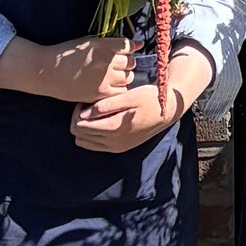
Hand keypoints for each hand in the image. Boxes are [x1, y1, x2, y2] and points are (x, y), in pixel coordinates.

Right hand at [22, 30, 138, 106]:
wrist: (47, 72)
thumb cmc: (68, 54)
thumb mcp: (90, 41)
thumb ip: (113, 43)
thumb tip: (138, 44)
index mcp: (104, 46)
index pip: (129, 46)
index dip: (128, 49)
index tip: (122, 51)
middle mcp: (107, 62)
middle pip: (131, 62)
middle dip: (126, 62)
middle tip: (113, 65)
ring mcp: (105, 78)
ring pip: (128, 77)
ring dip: (123, 75)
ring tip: (110, 75)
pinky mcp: (100, 93)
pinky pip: (121, 91)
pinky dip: (118, 88)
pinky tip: (108, 85)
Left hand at [71, 46, 208, 150]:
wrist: (168, 111)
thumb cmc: (150, 99)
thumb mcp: (130, 96)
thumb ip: (106, 105)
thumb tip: (83, 115)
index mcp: (116, 128)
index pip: (81, 126)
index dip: (77, 113)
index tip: (86, 101)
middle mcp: (114, 142)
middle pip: (80, 135)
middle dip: (78, 120)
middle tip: (87, 106)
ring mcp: (117, 147)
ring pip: (85, 142)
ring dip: (84, 128)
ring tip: (93, 114)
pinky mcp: (119, 148)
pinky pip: (94, 146)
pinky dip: (91, 135)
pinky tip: (100, 122)